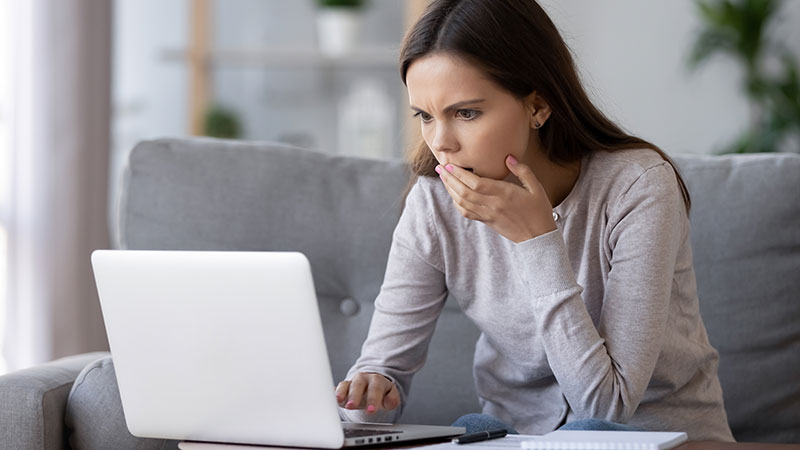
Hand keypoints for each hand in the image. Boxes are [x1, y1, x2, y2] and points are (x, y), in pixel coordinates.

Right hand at [335, 372, 400, 413]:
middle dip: (355, 396)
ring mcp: (352, 383)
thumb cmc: (382, 393)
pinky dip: (333, 392)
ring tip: (338, 401)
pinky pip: (337, 388)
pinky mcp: (343, 388)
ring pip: (345, 385)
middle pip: (358, 385)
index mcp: (377, 380)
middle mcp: (363, 379)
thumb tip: (389, 402)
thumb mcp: (391, 396)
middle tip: (352, 406)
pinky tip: (330, 397)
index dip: (373, 399)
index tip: (371, 410)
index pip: (375, 388)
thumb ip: (392, 399)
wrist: (373, 385)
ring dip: (341, 393)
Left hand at [435, 155, 555, 242]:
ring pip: (462, 202)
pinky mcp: (486, 221)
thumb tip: (508, 157)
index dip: (460, 174)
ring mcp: (488, 214)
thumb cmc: (539, 211)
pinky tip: (453, 194)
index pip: (476, 183)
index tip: (450, 164)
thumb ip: (522, 171)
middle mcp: (493, 205)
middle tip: (439, 168)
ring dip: (450, 189)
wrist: (538, 238)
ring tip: (443, 178)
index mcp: (504, 194)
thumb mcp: (536, 188)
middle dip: (449, 179)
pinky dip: (457, 203)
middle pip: (464, 191)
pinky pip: (467, 212)